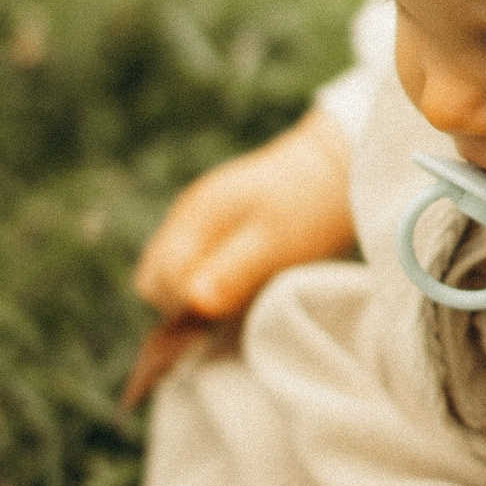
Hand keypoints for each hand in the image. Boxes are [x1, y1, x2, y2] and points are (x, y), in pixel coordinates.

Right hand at [131, 106, 354, 321]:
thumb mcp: (275, 245)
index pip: (158, 283)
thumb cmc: (309, 209)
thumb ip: (233, 271)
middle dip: (182, 305)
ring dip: (193, 294)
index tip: (222, 316)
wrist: (333, 168)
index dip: (186, 309)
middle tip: (228, 310)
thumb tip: (194, 303)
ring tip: (236, 297)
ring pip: (168, 273)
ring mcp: (194, 219)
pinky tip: (239, 284)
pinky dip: (204, 281)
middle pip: (153, 280)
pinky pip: (188, 263)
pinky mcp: (210, 225)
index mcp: (195, 219)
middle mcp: (185, 217)